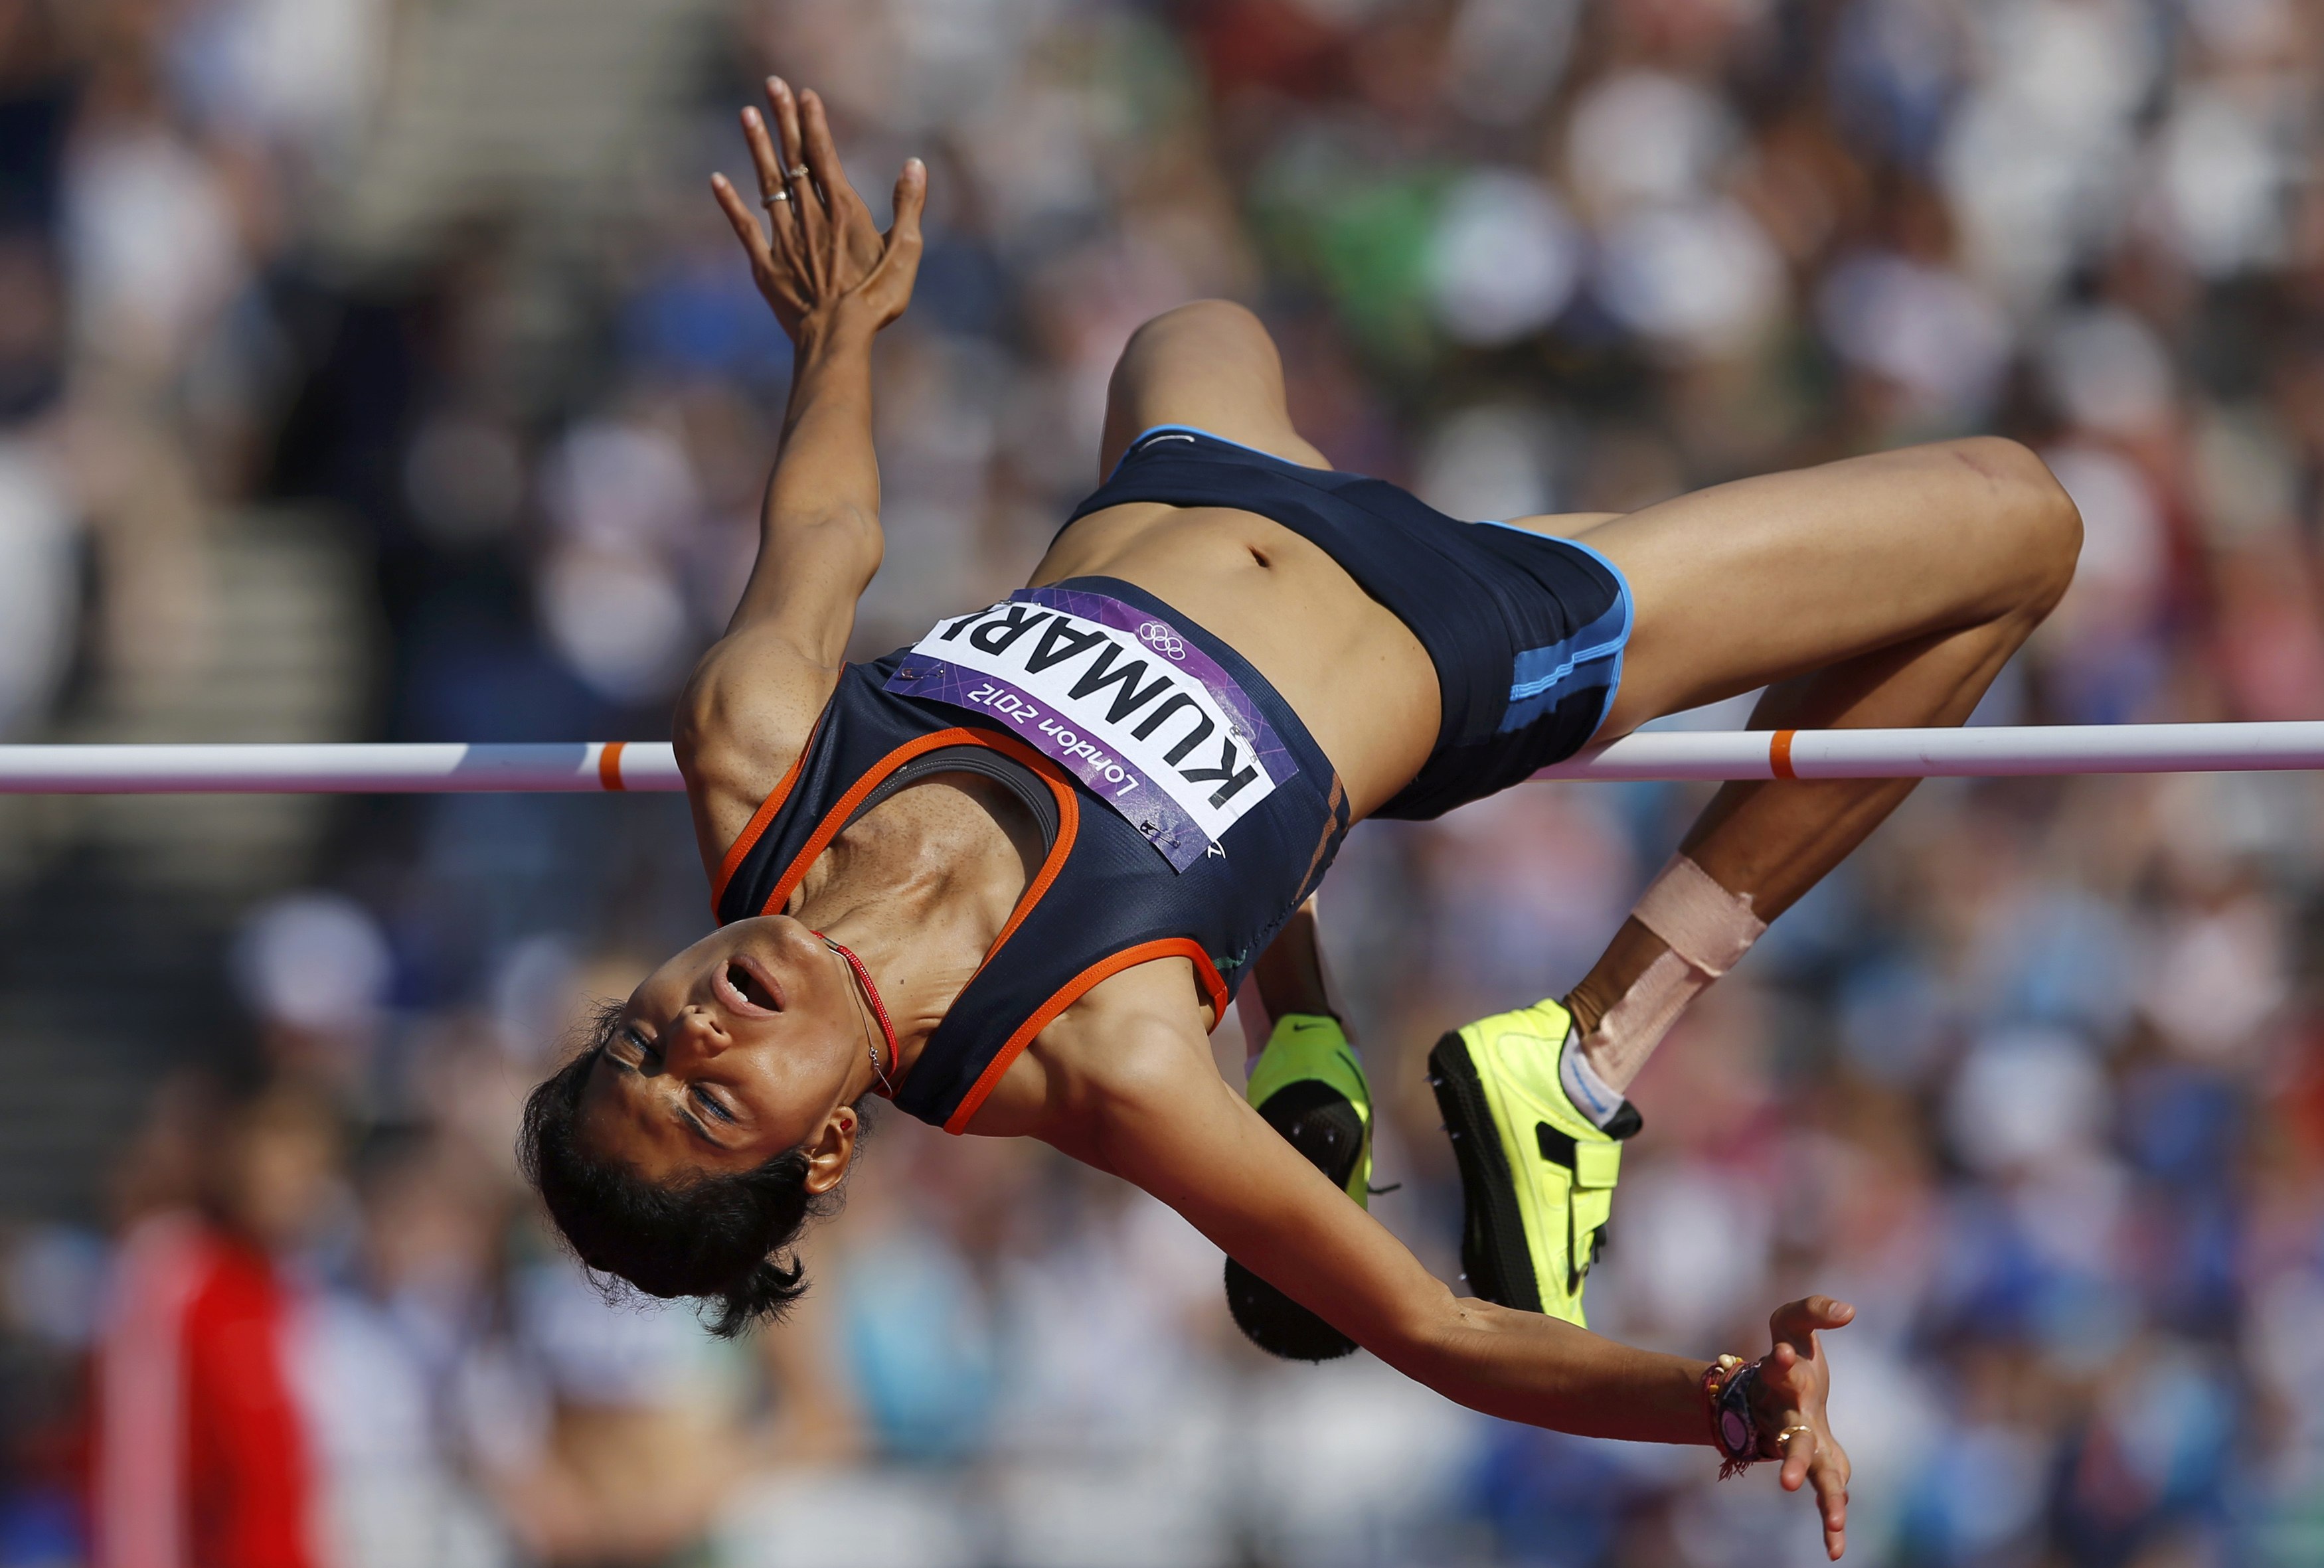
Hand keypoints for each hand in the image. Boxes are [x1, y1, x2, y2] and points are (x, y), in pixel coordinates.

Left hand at [711, 77, 924, 341]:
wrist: (837, 340)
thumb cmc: (877, 300)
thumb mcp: (906, 253)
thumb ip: (909, 207)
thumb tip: (915, 165)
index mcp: (843, 211)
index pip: (824, 155)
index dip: (814, 122)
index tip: (805, 93)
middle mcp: (809, 217)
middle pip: (794, 159)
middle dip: (784, 119)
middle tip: (773, 83)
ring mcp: (784, 240)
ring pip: (767, 184)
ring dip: (756, 147)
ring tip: (746, 113)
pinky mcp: (765, 266)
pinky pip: (744, 227)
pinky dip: (730, 203)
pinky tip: (717, 179)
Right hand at [1752, 1296, 1854, 1558]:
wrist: (1768, 1399)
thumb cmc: (1786, 1356)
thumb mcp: (1790, 1323)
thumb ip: (1815, 1311)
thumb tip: (1849, 1312)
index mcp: (1783, 1379)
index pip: (1780, 1368)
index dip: (1779, 1362)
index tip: (1779, 1354)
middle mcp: (1787, 1415)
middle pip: (1791, 1439)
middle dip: (1794, 1459)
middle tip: (1790, 1483)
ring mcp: (1798, 1443)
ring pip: (1812, 1474)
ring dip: (1822, 1499)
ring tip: (1835, 1522)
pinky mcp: (1816, 1462)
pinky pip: (1826, 1492)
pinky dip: (1831, 1520)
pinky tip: (1836, 1550)